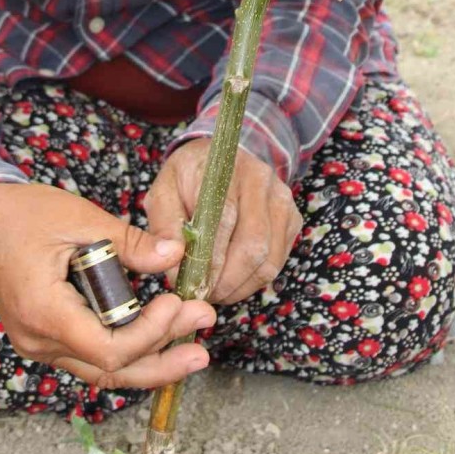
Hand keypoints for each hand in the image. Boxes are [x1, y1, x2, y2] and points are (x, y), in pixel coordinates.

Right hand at [0, 182, 215, 389]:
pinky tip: (157, 338)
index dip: (150, 332)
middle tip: (205, 336)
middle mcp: (38, 339)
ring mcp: (39, 343)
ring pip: (102, 369)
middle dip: (163, 357)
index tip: (176, 301)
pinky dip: (126, 350)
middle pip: (110, 370)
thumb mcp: (79, 217)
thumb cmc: (20, 212)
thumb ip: (128, 242)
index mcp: (44, 311)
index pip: (108, 349)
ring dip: (149, 360)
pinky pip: (90, 355)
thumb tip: (176, 256)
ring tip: (193, 350)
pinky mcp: (45, 335)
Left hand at [144, 139, 302, 303]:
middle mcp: (259, 179)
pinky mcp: (292, 217)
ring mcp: (280, 198)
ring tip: (217, 292)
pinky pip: (278, 260)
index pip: (224, 220)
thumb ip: (164, 224)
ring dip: (242, 285)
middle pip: (253, 244)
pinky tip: (234, 282)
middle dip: (228, 280)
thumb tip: (173, 258)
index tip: (192, 285)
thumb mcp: (163, 191)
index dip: (211, 260)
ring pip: (269, 258)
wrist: (221, 158)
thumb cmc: (188, 178)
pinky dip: (256, 280)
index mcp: (224, 169)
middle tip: (205, 295)